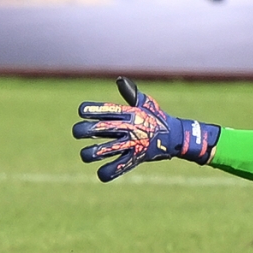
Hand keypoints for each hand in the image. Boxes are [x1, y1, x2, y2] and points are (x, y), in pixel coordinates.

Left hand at [73, 77, 219, 181]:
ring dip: (91, 153)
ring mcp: (132, 143)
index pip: (106, 109)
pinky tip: (101, 173)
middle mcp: (129, 127)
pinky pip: (119, 167)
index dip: (90, 110)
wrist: (176, 136)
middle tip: (77, 133)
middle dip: (83, 131)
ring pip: (106, 150)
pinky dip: (108, 172)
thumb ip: (130, 92)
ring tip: (86, 154)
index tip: (82, 112)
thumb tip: (120, 79)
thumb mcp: (145, 102)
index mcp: (129, 112)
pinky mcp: (136, 158)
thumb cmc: (155, 117)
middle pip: (100, 127)